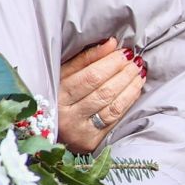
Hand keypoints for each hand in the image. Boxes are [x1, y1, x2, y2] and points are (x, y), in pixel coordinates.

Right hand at [58, 39, 144, 154]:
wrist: (46, 128)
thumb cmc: (58, 94)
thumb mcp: (63, 74)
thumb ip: (86, 59)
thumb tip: (111, 43)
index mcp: (56, 94)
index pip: (90, 76)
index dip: (110, 63)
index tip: (124, 52)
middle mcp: (66, 114)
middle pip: (103, 91)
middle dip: (123, 73)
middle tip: (135, 61)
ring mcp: (79, 130)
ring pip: (112, 105)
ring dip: (130, 86)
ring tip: (138, 72)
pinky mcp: (90, 141)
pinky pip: (114, 118)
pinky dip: (128, 101)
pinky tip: (135, 88)